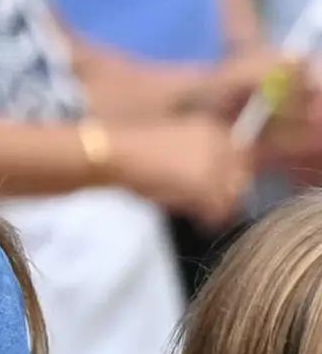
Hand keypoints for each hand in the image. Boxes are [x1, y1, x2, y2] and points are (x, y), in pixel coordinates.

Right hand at [106, 117, 255, 226]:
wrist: (111, 154)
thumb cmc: (130, 148)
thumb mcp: (170, 142)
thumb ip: (195, 154)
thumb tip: (207, 179)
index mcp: (211, 128)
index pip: (241, 155)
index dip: (232, 175)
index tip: (219, 190)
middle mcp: (219, 143)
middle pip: (242, 175)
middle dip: (230, 193)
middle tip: (213, 208)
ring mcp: (213, 164)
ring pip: (234, 194)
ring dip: (221, 208)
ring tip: (205, 218)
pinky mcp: (203, 186)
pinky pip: (218, 210)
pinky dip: (211, 220)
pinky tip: (201, 224)